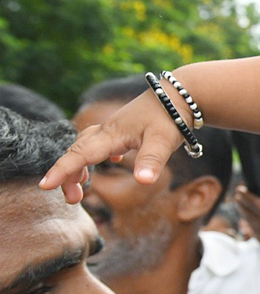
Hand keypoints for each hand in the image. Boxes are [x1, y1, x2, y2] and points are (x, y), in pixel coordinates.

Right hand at [40, 89, 184, 202]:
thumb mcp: (163, 141)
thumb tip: (143, 182)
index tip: (44, 185)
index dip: (62, 171)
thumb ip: (151, 161)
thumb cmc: (171, 116)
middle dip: (68, 175)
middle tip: (73, 200)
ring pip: (86, 145)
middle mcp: (108, 130)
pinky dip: (96, 153)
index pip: (80, 155)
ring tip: (81, 187)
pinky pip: (100, 141)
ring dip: (79, 165)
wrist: (180, 94)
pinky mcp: (125, 127)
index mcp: (112, 135)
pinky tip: (111, 160)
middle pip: (77, 152)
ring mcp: (115, 127)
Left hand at [235, 183, 259, 271]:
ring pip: (254, 226)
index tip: (239, 189)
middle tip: (236, 197)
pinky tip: (251, 232)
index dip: (249, 197)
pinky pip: (259, 238)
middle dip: (244, 205)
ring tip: (240, 211)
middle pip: (254, 215)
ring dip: (246, 217)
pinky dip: (253, 232)